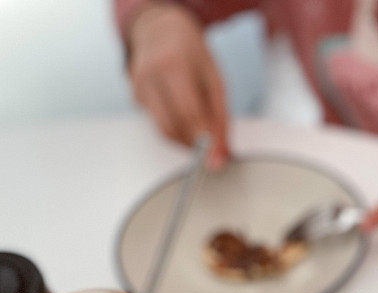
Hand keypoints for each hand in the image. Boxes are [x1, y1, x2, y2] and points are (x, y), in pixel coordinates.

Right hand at [128, 3, 228, 168]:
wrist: (160, 29)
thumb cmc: (191, 53)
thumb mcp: (215, 78)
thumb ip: (220, 117)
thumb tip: (222, 152)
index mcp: (173, 65)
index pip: (188, 112)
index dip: (204, 140)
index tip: (217, 158)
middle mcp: (150, 75)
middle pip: (172, 125)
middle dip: (194, 145)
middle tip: (212, 153)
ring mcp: (138, 86)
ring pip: (162, 130)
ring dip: (185, 141)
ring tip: (203, 138)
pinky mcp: (135, 96)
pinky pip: (158, 123)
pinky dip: (176, 130)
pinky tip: (186, 121)